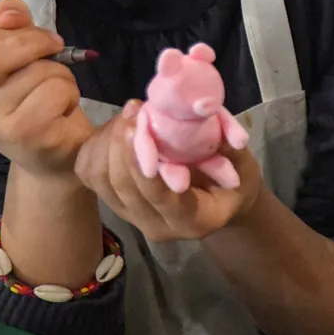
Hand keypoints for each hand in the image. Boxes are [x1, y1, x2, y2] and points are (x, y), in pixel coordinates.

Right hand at [0, 0, 91, 177]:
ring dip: (60, 72)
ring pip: (34, 72)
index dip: (14, 34)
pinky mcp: (22, 136)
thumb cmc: (26, 98)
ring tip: (55, 91)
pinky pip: (55, 91)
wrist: (48, 153)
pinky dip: (69, 91)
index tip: (37, 39)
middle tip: (56, 47)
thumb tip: (8, 13)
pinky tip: (60, 110)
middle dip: (34, 44)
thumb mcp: (13, 53)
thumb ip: (7, 25)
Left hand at [75, 101, 263, 241]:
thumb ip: (228, 145)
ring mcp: (132, 217)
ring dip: (108, 141)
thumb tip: (205, 108)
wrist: (218, 202)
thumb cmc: (233, 181)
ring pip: (100, 179)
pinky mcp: (114, 203)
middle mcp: (157, 226)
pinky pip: (90, 173)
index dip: (143, 160)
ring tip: (130, 114)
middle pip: (122, 186)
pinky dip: (98, 146)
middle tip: (134, 108)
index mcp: (192, 220)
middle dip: (121, 143)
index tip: (138, 125)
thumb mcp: (243, 165)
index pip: (158, 196)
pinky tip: (119, 128)